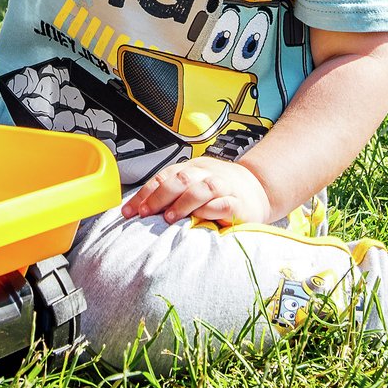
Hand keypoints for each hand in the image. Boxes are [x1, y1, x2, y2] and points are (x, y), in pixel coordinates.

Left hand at [121, 156, 271, 225]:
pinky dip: (211, 209)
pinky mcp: (239, 203)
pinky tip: (200, 216)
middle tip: (146, 213)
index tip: (130, 211)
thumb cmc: (219, 190)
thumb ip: (171, 195)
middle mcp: (205, 174)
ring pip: (202, 188)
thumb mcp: (193, 186)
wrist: (257, 188)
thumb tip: (140, 210)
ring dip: (184, 202)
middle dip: (159, 197)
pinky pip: (224, 203)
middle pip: (180, 179)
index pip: (163, 177)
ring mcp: (224, 186)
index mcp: (190, 169)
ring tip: (170, 218)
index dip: (145, 193)